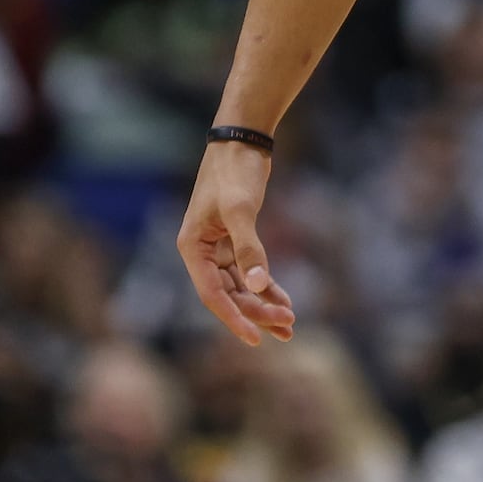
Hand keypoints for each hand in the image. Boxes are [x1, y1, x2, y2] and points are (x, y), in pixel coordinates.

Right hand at [177, 140, 295, 345]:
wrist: (242, 141)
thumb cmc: (235, 171)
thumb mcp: (240, 209)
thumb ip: (249, 247)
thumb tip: (256, 286)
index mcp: (192, 248)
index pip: (212, 295)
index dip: (234, 319)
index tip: (255, 340)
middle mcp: (201, 252)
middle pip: (229, 295)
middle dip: (256, 312)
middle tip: (288, 326)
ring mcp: (218, 248)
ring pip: (240, 287)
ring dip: (263, 304)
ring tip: (289, 323)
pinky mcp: (235, 240)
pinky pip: (249, 272)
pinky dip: (266, 286)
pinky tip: (285, 300)